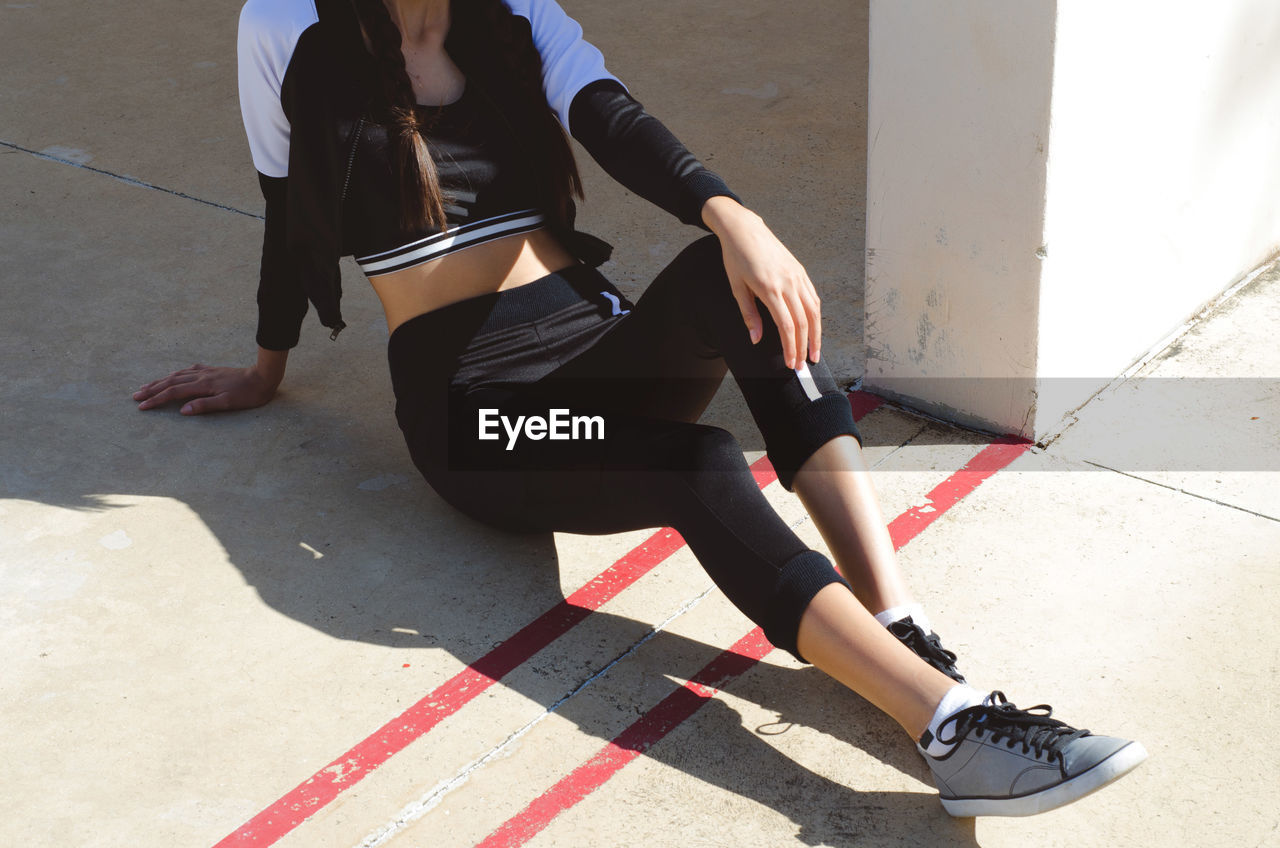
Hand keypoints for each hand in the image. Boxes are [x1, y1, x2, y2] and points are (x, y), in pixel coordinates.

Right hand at [134, 362, 280, 414]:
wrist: (263, 377)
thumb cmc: (248, 394)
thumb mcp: (228, 403)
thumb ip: (204, 406)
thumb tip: (182, 410)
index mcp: (203, 385)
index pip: (173, 393)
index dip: (156, 400)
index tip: (142, 406)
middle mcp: (201, 376)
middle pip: (171, 382)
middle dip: (152, 389)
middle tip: (135, 396)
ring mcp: (206, 371)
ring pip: (177, 375)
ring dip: (160, 380)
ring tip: (147, 386)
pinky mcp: (213, 370)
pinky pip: (189, 371)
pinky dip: (177, 374)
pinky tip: (175, 375)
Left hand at [701, 195, 820, 369]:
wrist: (744, 229)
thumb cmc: (735, 258)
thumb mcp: (736, 288)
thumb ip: (748, 315)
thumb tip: (756, 339)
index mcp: (769, 289)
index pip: (787, 326)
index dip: (790, 348)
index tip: (791, 363)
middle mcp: (788, 282)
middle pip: (804, 322)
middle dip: (804, 347)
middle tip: (803, 366)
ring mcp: (797, 275)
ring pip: (813, 311)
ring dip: (816, 334)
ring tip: (814, 352)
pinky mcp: (800, 270)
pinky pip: (813, 297)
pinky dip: (816, 315)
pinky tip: (814, 328)